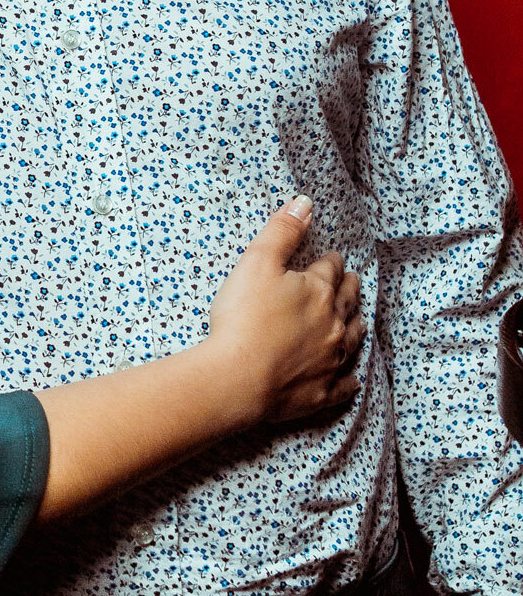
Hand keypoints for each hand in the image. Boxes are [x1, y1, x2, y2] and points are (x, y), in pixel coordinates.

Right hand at [206, 197, 362, 428]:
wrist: (238, 378)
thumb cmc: (244, 317)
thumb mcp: (257, 262)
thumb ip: (282, 231)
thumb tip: (305, 202)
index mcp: (319, 292)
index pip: (330, 270)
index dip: (331, 262)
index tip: (332, 259)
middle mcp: (333, 325)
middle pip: (348, 302)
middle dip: (349, 289)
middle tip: (352, 281)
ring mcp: (331, 361)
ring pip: (353, 339)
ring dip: (356, 326)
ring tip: (358, 319)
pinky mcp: (322, 393)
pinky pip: (344, 385)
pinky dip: (350, 379)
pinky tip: (352, 378)